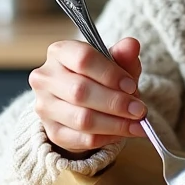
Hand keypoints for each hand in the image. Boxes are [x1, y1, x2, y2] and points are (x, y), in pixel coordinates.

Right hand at [29, 37, 146, 154]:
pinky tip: (123, 133)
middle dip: (116, 102)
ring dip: (115, 123)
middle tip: (140, 110)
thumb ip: (123, 55)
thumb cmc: (101, 77)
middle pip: (81, 91)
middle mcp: (45, 78)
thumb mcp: (115, 63)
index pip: (83, 58)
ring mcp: (45, 106)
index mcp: (59, 52)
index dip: (110, 74)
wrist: (84, 104)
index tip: (132, 86)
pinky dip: (107, 137)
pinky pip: (82, 139)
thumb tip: (132, 45)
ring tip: (138, 124)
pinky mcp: (52, 132)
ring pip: (82, 119)